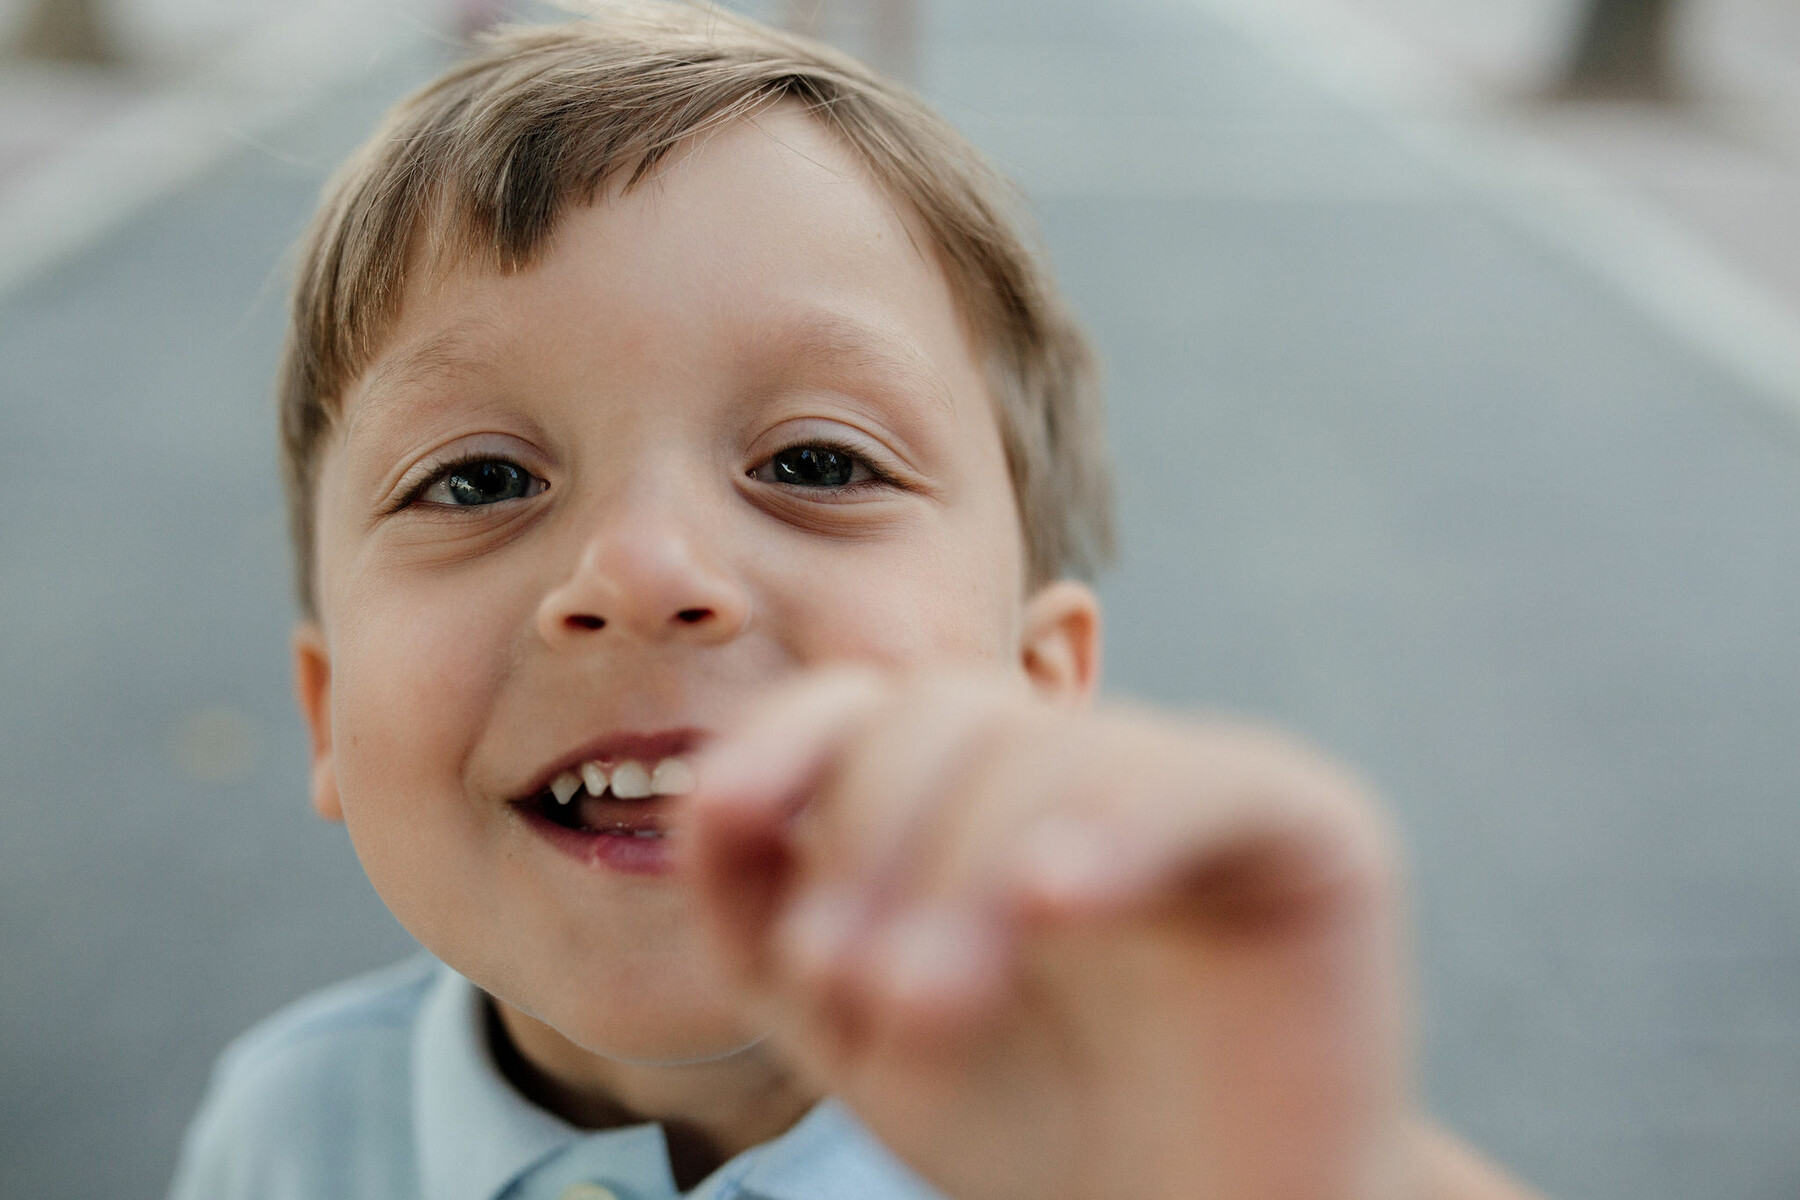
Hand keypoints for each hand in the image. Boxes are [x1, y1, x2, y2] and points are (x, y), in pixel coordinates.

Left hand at [684, 666, 1411, 1199]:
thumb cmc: (1030, 1130)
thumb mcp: (851, 1019)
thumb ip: (765, 906)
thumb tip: (715, 791)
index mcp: (988, 791)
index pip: (877, 700)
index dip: (793, 734)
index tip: (727, 817)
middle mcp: (1090, 765)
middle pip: (949, 715)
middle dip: (876, 840)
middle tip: (854, 989)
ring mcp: (1199, 783)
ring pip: (1054, 756)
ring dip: (963, 872)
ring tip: (923, 1007)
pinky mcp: (1311, 828)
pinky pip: (1208, 784)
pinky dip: (1120, 830)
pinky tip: (1053, 902)